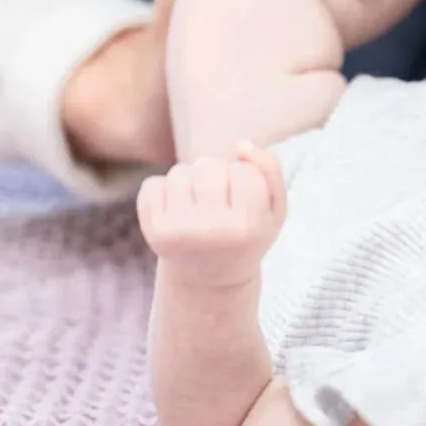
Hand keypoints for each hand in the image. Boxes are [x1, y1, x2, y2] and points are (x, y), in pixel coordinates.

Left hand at [137, 143, 286, 280]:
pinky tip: (176, 211)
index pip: (244, 172)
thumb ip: (270, 171)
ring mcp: (178, 232)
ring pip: (180, 172)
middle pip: (210, 166)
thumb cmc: (247, 236)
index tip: (244, 201)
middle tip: (219, 199)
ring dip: (190, 180)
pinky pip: (152, 185)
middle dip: (216, 173)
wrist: (211, 280)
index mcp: (248, 227)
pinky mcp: (153, 232)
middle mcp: (212, 231)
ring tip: (199, 204)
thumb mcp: (273, 209)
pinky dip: (163, 191)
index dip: (244, 178)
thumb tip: (240, 145)